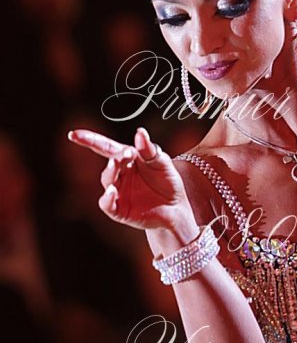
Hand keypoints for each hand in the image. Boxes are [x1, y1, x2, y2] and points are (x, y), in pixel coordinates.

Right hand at [67, 125, 195, 234]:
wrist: (176, 209)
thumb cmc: (168, 182)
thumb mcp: (162, 163)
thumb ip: (150, 150)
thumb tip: (140, 132)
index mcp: (128, 159)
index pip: (106, 147)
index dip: (89, 140)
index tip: (74, 134)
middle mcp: (120, 174)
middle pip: (109, 164)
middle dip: (114, 159)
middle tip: (124, 154)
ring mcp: (118, 192)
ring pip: (107, 181)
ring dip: (110, 173)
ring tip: (116, 165)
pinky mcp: (119, 210)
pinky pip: (107, 204)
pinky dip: (107, 199)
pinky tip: (111, 192)